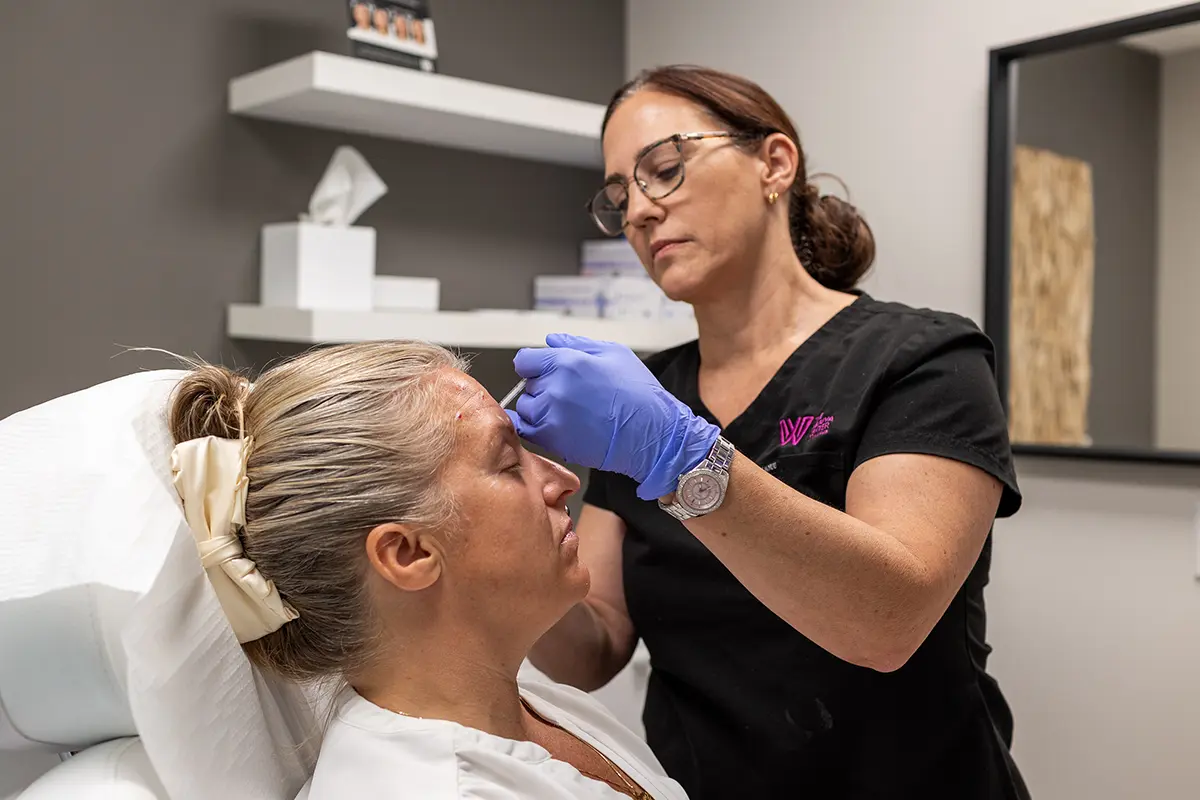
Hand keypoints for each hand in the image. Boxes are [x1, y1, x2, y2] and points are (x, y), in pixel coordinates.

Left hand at [509, 333, 719, 500]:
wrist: (651, 434)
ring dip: (539, 409)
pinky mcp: (553, 440)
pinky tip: (555, 426)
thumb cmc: (639, 394)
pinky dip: (536, 429)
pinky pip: (527, 431)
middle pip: (528, 384)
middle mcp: (554, 388)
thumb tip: (551, 341)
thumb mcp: (614, 354)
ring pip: (527, 408)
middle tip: (570, 394)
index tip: (545, 371)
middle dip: (543, 387)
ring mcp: (551, 416)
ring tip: (568, 412)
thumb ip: (577, 344)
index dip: (535, 365)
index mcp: (567, 362)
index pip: (525, 360)